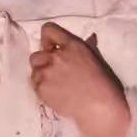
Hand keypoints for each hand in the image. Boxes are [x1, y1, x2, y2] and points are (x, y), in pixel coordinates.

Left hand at [30, 20, 128, 136]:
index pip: (48, 30)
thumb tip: (90, 37)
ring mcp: (47, 72)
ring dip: (41, 76)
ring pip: (34, 71)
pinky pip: (35, 85)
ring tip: (55, 85)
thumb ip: (87, 47)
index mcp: (72, 45)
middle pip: (36, 54)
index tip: (51, 48)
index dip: (47, 39)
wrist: (98, 106)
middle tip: (54, 72)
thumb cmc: (103, 82)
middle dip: (43, 62)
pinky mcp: (41, 88)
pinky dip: (42, 89)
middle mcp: (56, 56)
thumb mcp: (96, 59)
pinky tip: (55, 93)